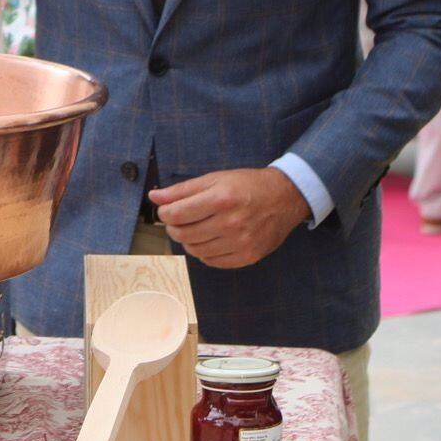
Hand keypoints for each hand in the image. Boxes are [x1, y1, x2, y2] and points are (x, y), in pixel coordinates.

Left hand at [147, 167, 309, 268]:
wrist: (285, 198)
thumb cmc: (248, 185)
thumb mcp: (215, 178)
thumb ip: (183, 190)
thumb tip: (155, 196)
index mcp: (222, 199)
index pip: (178, 214)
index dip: (165, 214)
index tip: (166, 211)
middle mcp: (231, 223)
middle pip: (184, 234)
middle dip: (174, 227)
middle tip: (178, 220)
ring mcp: (240, 242)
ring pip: (196, 250)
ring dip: (188, 240)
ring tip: (195, 228)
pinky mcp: (247, 256)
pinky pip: (212, 261)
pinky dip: (204, 252)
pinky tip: (210, 239)